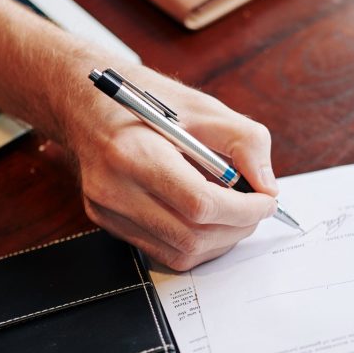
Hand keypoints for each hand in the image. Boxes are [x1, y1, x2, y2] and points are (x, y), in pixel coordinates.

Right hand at [61, 63, 279, 269]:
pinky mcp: (108, 222)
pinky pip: (163, 251)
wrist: (86, 104)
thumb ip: (245, 141)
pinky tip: (208, 220)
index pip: (199, 204)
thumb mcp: (202, 106)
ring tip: (235, 214)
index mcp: (133, 153)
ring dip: (220, 240)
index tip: (266, 201)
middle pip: (192, 236)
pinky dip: (196, 242)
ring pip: (180, 252)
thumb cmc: (145, 100)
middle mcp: (114, 189)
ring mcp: (107, 211)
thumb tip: (267, 186)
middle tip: (257, 209)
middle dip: (238, 228)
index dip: (243, 210)